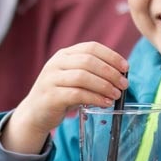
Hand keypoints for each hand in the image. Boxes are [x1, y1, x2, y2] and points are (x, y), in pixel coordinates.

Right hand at [2, 42, 128, 153]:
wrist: (35, 112)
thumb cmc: (61, 94)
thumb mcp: (73, 78)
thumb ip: (92, 73)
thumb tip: (121, 75)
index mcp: (64, 55)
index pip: (91, 47)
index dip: (111, 56)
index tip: (126, 67)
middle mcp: (56, 63)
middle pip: (88, 61)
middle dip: (110, 72)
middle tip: (124, 84)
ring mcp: (51, 79)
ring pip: (83, 77)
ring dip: (104, 86)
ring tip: (116, 95)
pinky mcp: (50, 96)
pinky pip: (77, 94)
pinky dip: (95, 98)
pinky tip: (105, 103)